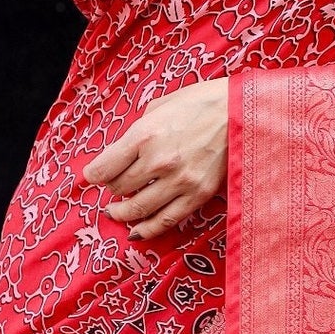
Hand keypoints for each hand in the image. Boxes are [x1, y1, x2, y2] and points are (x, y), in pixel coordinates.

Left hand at [84, 76, 228, 239]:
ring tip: (116, 211)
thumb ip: (139, 129)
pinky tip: (136, 231)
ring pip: (137, 208)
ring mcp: (179, 181)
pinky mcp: (197, 195)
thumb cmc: (202, 102)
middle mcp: (158, 161)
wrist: (243, 112)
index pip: (104, 168)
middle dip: (111, 189)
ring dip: (122, 212)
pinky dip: (147, 229)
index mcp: (144, 134)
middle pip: (118, 188)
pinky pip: (165, 221)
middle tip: (112, 186)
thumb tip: (123, 149)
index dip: (92, 175)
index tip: (91, 176)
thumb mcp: (161, 105)